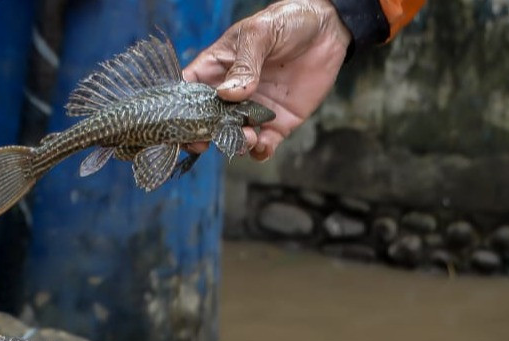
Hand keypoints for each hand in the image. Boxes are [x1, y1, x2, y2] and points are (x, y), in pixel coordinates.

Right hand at [182, 0, 351, 159]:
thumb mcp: (260, 33)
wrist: (329, 28)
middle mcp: (230, 94)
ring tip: (248, 136)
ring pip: (232, 137)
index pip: (187, 91)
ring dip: (234, 143)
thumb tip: (227, 95)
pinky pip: (263, 145)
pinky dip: (260, 152)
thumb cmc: (287, 21)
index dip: (179, 110)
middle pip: (205, 122)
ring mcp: (253, 110)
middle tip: (210, 140)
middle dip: (204, 136)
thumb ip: (244, 64)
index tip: (182, 123)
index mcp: (216, 68)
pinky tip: (263, 145)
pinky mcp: (278, 122)